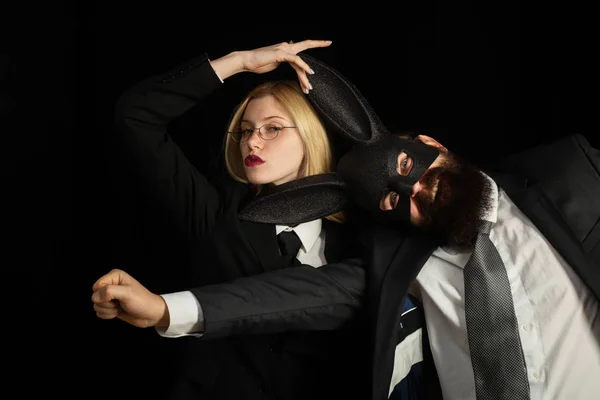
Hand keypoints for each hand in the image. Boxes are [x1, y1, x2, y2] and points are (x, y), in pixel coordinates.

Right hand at [91, 269, 168, 327]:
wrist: (150, 314)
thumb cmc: (142, 301)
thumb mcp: (126, 293)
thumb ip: (109, 292)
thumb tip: (95, 297)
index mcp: (114, 276)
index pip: (97, 286)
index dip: (104, 295)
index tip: (117, 297)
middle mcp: (111, 284)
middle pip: (95, 296)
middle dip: (106, 303)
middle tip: (119, 303)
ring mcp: (110, 296)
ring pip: (96, 305)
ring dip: (108, 310)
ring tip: (120, 307)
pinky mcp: (110, 306)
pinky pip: (99, 312)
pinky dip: (108, 315)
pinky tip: (118, 312)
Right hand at [212, 39, 331, 92]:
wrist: (246, 61)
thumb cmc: (258, 64)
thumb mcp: (273, 64)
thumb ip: (283, 62)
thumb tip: (289, 63)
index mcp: (285, 48)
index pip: (301, 46)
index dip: (313, 43)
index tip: (324, 42)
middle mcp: (286, 46)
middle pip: (305, 44)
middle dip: (318, 43)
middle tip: (329, 42)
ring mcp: (283, 49)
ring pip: (300, 61)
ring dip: (305, 76)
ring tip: (309, 87)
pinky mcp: (280, 54)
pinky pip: (295, 60)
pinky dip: (303, 66)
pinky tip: (309, 73)